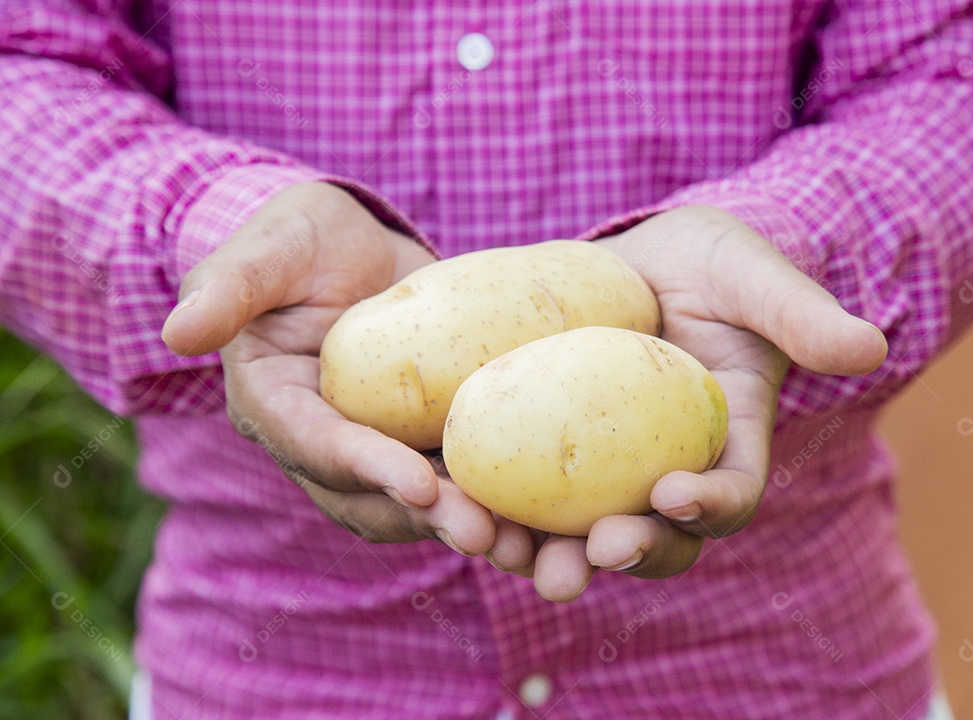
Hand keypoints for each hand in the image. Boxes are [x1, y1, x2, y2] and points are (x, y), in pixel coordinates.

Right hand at [161, 182, 498, 554]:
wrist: (351, 248)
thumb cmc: (298, 241)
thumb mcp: (265, 251)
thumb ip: (227, 287)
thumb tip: (178, 332)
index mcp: (276, 406)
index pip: (318, 445)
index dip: (365, 468)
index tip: (421, 483)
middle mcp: (324, 443)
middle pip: (371, 498)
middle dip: (427, 520)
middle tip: (486, 534)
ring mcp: (376, 448)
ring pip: (417, 507)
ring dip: (468, 527)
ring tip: (524, 544)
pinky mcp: (422, 439)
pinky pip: (456, 480)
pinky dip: (494, 500)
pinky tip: (543, 513)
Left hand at [514, 205, 887, 600]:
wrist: (642, 262)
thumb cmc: (710, 264)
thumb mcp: (753, 276)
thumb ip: (800, 312)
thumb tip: (869, 346)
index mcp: (725, 440)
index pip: (732, 492)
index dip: (712, 506)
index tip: (675, 494)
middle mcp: (666, 468)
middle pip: (655, 538)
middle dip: (625, 555)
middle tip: (589, 558)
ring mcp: (605, 468)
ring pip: (581, 533)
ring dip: (545, 553)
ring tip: (507, 553)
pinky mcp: (547, 452)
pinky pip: (523, 493)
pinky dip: (497, 508)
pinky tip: (460, 505)